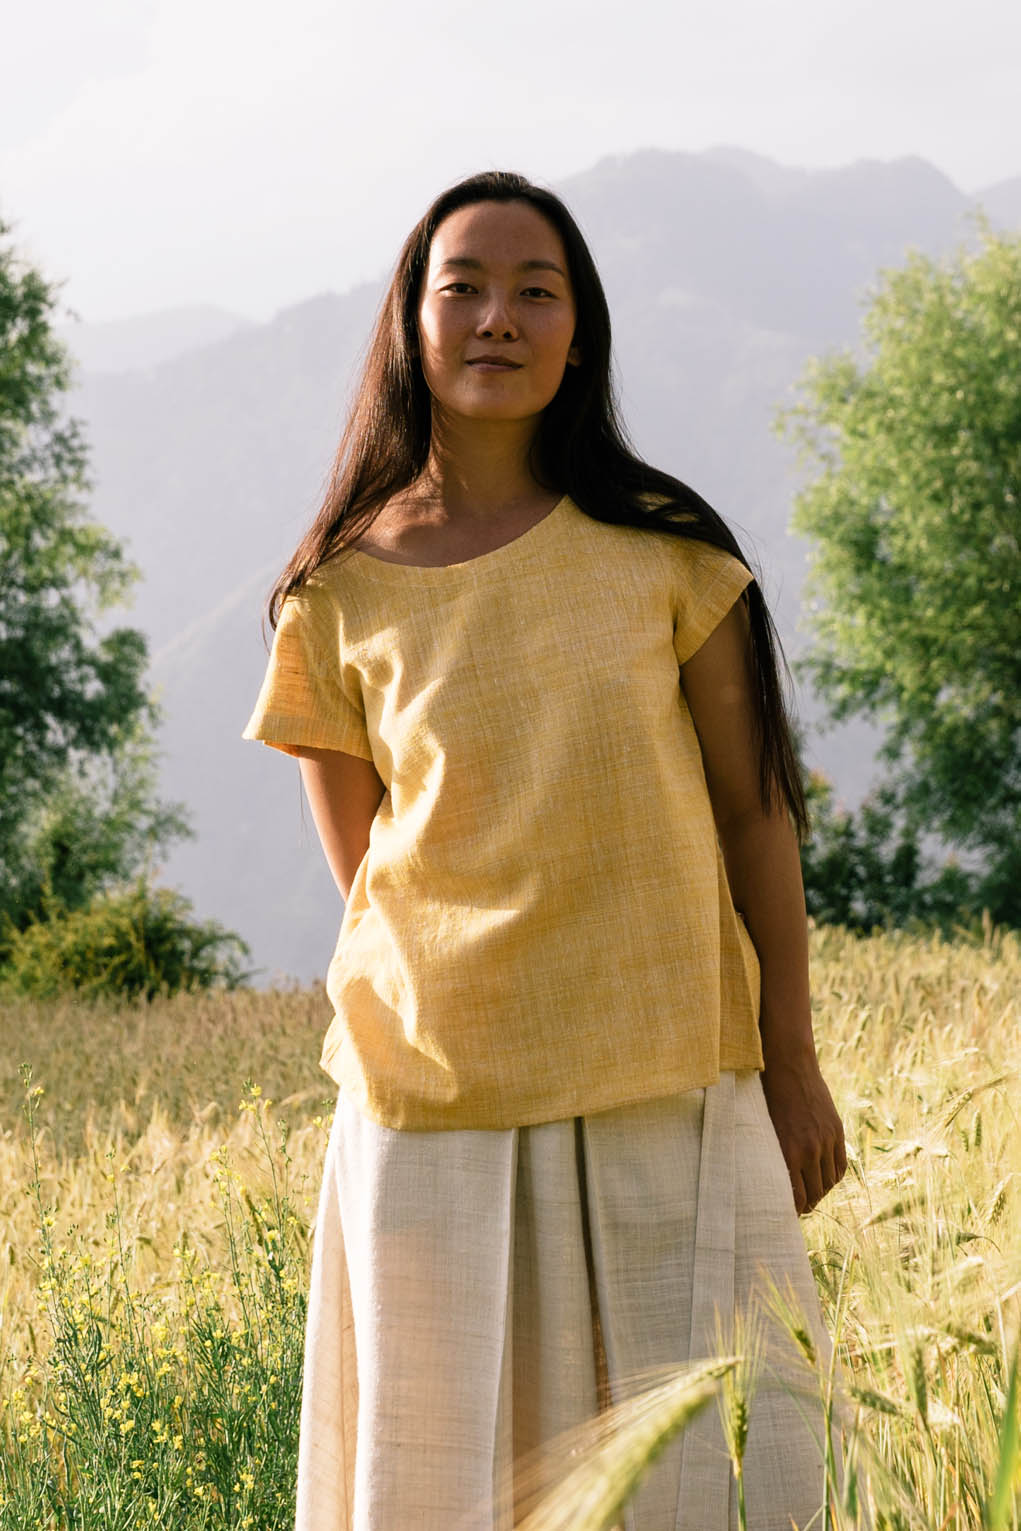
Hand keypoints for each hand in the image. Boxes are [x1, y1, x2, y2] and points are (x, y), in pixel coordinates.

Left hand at [760, 1049, 846, 1215]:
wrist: (789, 1065)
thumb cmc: (766, 1097)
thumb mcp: (763, 1129)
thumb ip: (771, 1155)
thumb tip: (772, 1182)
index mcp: (787, 1152)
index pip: (795, 1197)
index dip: (791, 1209)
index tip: (785, 1214)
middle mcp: (809, 1150)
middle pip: (814, 1194)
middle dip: (806, 1204)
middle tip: (798, 1207)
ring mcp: (825, 1141)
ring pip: (828, 1183)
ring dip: (820, 1192)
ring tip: (811, 1194)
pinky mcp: (836, 1131)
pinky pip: (840, 1166)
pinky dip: (833, 1177)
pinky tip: (824, 1179)